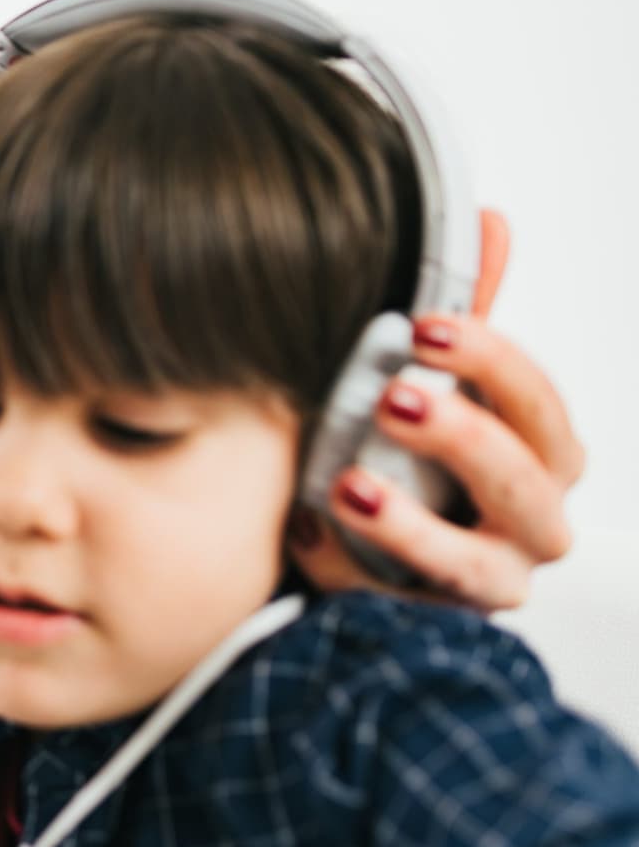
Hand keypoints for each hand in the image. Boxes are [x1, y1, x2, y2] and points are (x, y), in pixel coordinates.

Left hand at [291, 211, 586, 609]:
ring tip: (348, 485)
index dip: (490, 360)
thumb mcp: (425, 381)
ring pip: (480, 566)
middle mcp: (533, 519)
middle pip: (525, 478)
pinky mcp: (436, 626)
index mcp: (539, 451)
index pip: (537, 401)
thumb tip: (490, 220)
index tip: (423, 326)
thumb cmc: (403, 450)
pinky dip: (354, 572)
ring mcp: (492, 581)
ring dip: (414, 525)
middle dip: (462, 437)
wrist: (347, 543)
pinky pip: (400, 610)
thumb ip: (462, 314)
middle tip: (390, 399)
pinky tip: (306, 534)